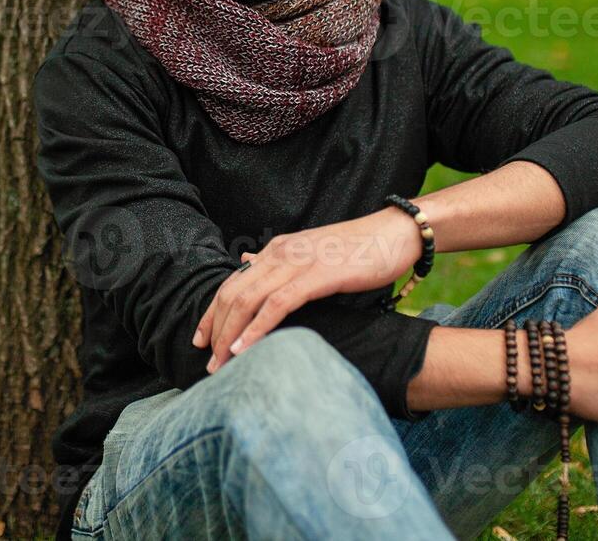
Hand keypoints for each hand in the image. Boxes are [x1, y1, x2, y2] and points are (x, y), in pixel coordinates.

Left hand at [191, 207, 419, 372]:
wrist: (396, 233)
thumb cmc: (359, 249)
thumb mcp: (311, 253)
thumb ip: (278, 261)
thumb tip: (247, 262)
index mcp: (277, 250)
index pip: (233, 283)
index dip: (213, 312)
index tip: (201, 340)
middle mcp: (280, 253)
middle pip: (233, 294)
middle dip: (216, 329)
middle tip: (208, 361)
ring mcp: (297, 262)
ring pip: (248, 300)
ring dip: (230, 335)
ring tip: (221, 364)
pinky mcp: (317, 275)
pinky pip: (277, 304)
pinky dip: (256, 328)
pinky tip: (245, 348)